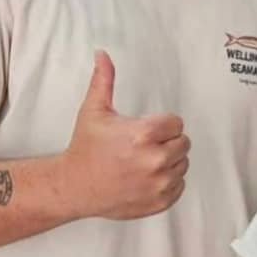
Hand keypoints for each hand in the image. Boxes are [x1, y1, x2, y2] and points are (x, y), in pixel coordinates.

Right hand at [63, 51, 189, 219]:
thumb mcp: (94, 110)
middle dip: (167, 142)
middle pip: (183, 143)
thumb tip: (102, 54)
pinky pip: (179, 186)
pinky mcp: (159, 202)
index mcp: (143, 135)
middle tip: (144, 146)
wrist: (73, 187)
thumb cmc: (85, 148)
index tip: (146, 130)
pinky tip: (147, 177)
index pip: (177, 123)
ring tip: (143, 161)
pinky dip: (168, 182)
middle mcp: (154, 160)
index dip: (162, 125)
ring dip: (169, 162)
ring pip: (183, 164)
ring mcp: (158, 184)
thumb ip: (104, 80)